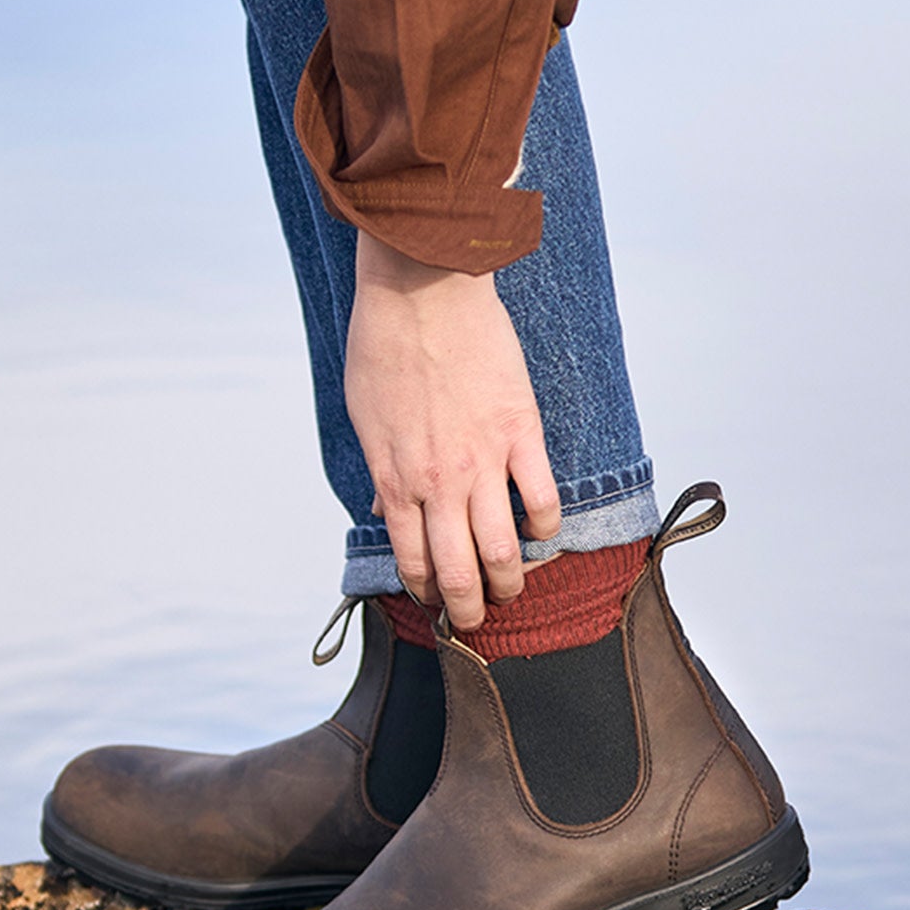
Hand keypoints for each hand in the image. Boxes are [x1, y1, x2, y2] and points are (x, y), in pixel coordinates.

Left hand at [346, 234, 562, 631]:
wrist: (420, 291)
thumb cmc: (383, 345)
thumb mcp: (365, 416)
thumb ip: (381, 470)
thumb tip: (386, 511)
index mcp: (396, 478)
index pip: (413, 560)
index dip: (426, 593)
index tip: (436, 602)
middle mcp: (439, 481)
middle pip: (458, 570)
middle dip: (469, 607)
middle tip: (478, 619)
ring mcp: (483, 460)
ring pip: (503, 547)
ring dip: (510, 579)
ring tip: (514, 588)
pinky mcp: (520, 432)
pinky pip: (541, 498)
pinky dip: (545, 525)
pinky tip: (542, 531)